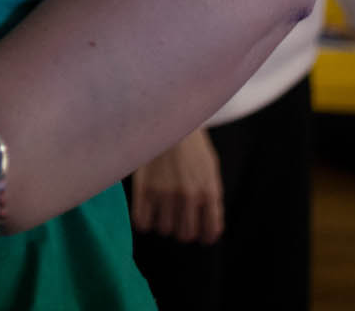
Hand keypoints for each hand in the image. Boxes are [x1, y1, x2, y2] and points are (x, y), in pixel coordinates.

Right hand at [129, 128, 223, 243]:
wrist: (169, 119)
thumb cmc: (191, 145)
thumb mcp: (210, 168)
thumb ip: (212, 197)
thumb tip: (210, 228)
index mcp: (208, 190)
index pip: (210, 230)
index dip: (206, 236)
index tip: (202, 236)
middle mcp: (188, 195)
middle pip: (185, 234)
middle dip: (183, 231)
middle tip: (180, 221)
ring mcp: (165, 192)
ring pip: (164, 229)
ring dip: (164, 224)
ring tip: (163, 212)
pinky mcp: (144, 188)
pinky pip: (142, 221)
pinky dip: (144, 222)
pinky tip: (147, 214)